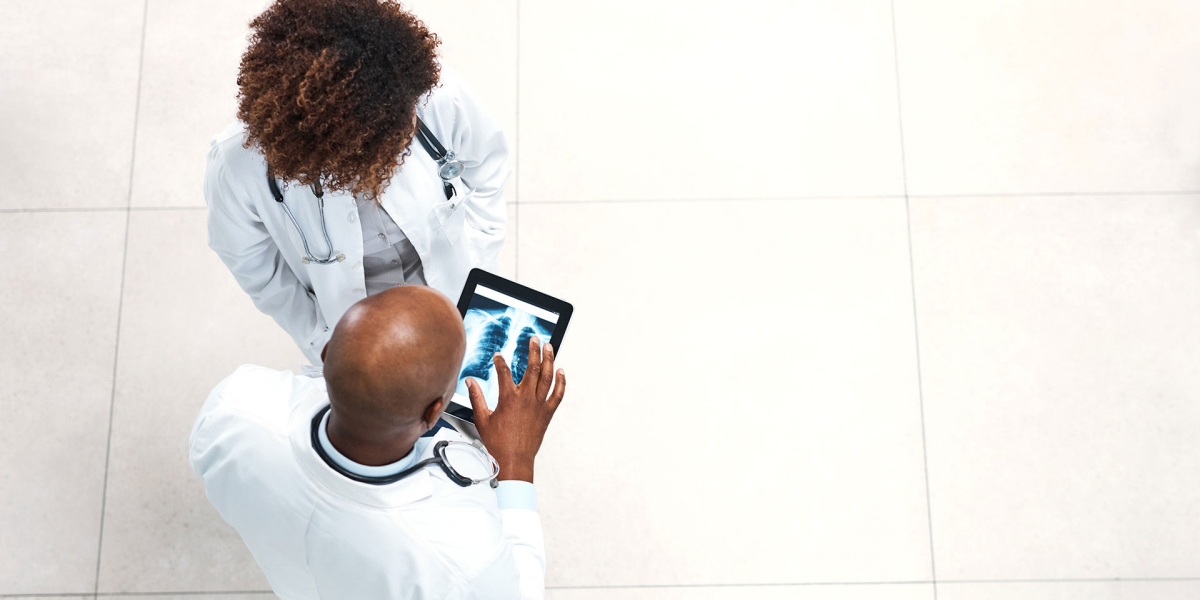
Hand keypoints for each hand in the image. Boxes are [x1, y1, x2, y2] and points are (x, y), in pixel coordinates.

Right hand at [465, 336, 565, 482]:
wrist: (514, 460)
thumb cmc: (498, 443)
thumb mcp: (482, 419)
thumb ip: (476, 397)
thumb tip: (470, 381)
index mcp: (509, 399)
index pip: (505, 372)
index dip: (501, 361)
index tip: (499, 356)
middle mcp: (526, 399)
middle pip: (532, 367)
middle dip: (533, 350)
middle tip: (533, 339)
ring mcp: (539, 405)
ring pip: (547, 377)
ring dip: (549, 360)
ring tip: (548, 347)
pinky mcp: (547, 413)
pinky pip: (558, 394)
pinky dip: (561, 382)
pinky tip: (561, 372)